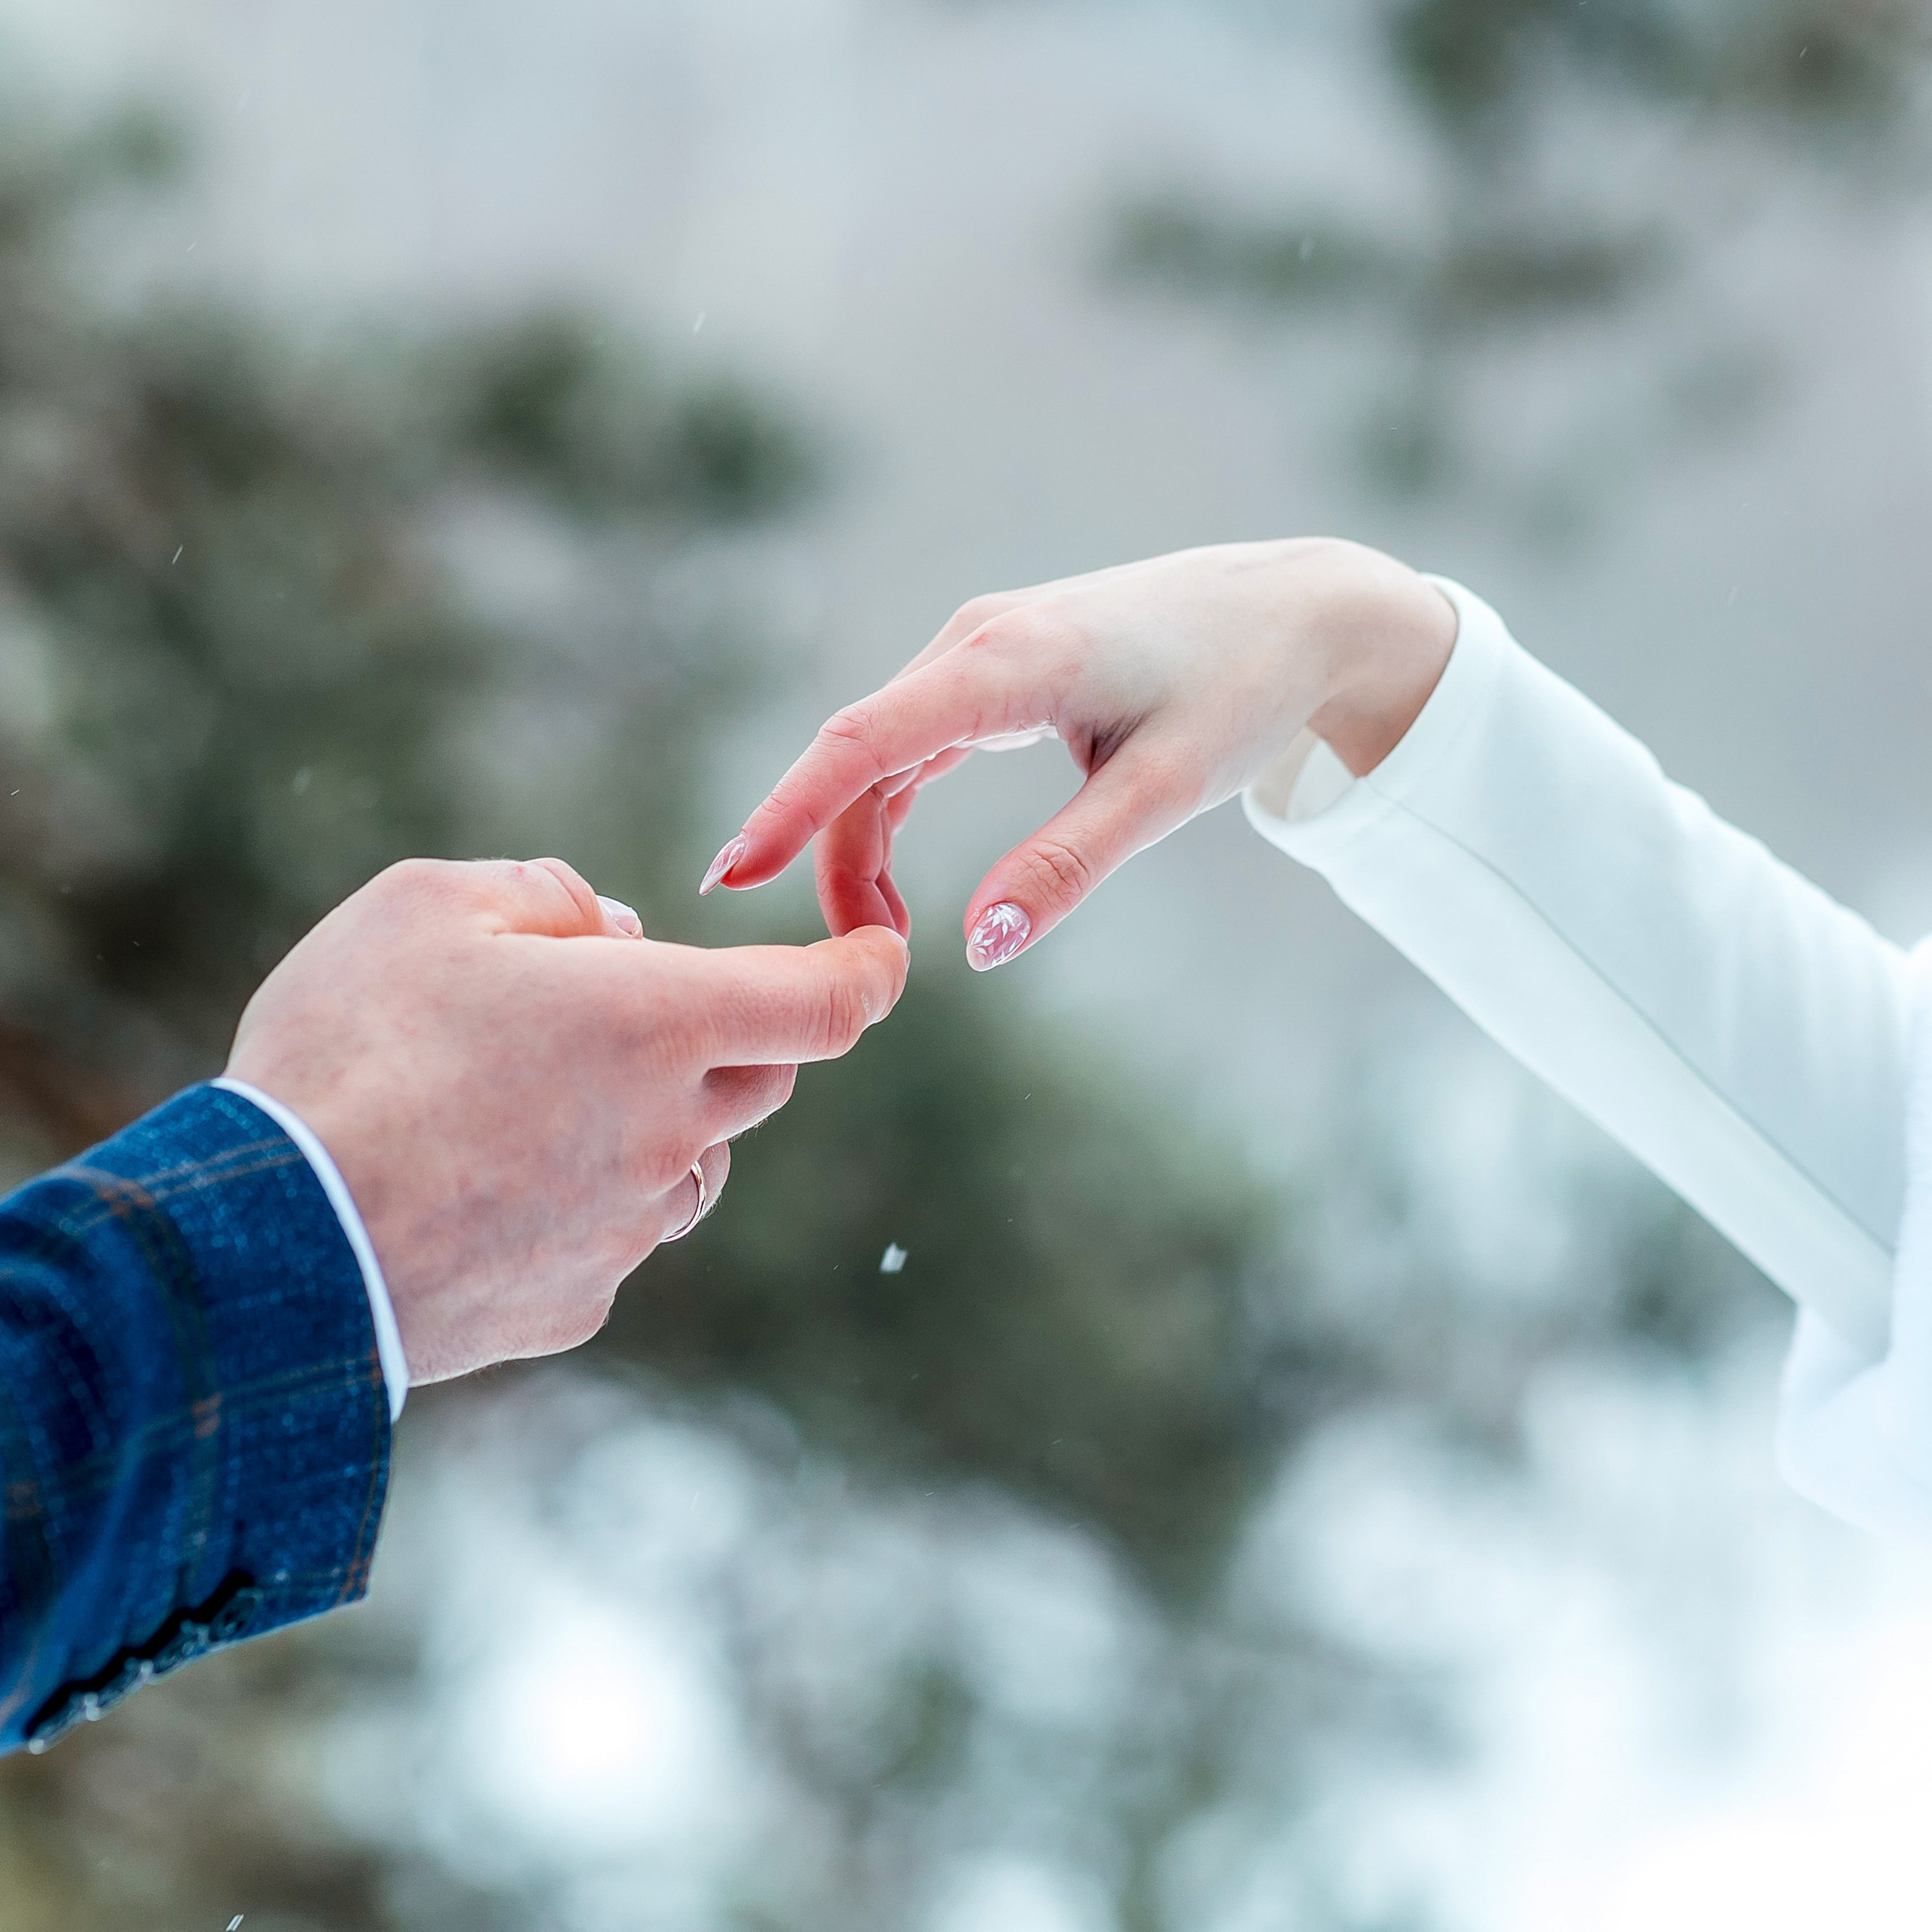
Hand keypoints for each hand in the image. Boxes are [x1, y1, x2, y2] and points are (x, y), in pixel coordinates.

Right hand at [226, 856, 908, 1381]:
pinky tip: (494, 1187)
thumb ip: (544, 894)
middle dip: (731, 1035)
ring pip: (697, 1164)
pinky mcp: (581, 1300)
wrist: (268, 1243)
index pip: (825, 999)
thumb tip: (612, 927)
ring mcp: (631, 1228)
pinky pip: (622, 1237)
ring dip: (664, 1124)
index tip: (880, 953)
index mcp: (655, 1021)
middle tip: (627, 1014)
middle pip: (766, 1077)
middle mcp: (669, 1131)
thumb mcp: (427, 907)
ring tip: (542, 1103)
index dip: (868, 970)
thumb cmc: (346, 1050)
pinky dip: (590, 1202)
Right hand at [702, 537, 1455, 966]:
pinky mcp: (999, 668)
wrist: (1298, 612)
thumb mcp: (1165, 789)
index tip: (728, 878)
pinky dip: (889, 808)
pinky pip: (914, 742)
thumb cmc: (1241, 690)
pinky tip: (887, 874)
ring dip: (860, 841)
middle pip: (859, 756)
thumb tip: (977, 947)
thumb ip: (1069, 865)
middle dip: (831, 857)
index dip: (788, 810)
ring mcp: (983, 649)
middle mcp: (977, 641)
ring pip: (881, 753)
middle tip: (854, 965)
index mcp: (1008, 661)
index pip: (863, 740)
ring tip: (882, 937)